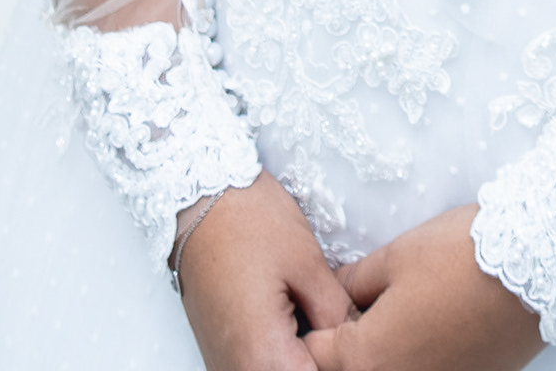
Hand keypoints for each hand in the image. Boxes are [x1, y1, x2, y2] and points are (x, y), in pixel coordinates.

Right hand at [176, 175, 354, 369]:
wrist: (201, 200)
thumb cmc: (249, 222)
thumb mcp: (309, 265)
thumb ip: (337, 315)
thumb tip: (355, 339)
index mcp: (261, 352)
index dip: (338, 363)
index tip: (354, 341)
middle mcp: (236, 367)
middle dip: (321, 360)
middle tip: (338, 321)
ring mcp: (224, 363)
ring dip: (303, 358)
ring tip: (321, 321)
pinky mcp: (221, 352)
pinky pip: (258, 366)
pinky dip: (283, 354)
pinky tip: (300, 326)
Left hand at [301, 207, 542, 370]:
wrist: (539, 264)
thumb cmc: (461, 255)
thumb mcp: (394, 257)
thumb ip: (352, 283)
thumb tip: (333, 294)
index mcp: (366, 358)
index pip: (314, 356)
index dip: (315, 326)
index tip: (321, 305)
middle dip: (346, 347)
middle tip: (360, 310)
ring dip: (384, 354)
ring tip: (402, 315)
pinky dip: (418, 357)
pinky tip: (432, 327)